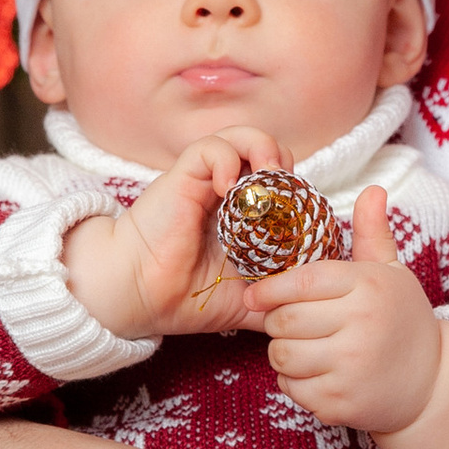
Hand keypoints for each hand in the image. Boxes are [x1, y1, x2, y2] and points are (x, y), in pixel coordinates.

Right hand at [61, 132, 283, 342]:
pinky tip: (229, 188)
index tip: (302, 220)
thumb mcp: (245, 304)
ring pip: (241, 137)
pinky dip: (227, 159)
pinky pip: (211, 148)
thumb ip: (275, 303)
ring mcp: (204, 182)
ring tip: (269, 174)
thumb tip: (309, 312)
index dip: (296, 190)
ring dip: (263, 149)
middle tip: (289, 195)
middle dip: (285, 165)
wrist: (139, 298)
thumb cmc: (184, 298)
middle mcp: (224, 193)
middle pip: (266, 152)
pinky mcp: (184, 176)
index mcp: (240, 217)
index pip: (280, 182)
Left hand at [242, 185, 435, 428]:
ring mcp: (351, 367)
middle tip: (290, 322)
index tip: (255, 294)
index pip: (300, 282)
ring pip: (282, 356)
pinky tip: (318, 373)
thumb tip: (372, 189)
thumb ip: (373, 233)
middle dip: (277, 321)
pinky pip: (291, 387)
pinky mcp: (341, 402)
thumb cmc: (403, 319)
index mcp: (367, 286)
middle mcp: (360, 325)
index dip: (270, 289)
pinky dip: (295, 382)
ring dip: (283, 352)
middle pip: (284, 320)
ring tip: (304, 346)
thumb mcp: (391, 273)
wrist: (432, 382)